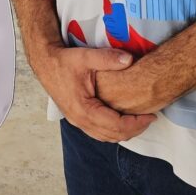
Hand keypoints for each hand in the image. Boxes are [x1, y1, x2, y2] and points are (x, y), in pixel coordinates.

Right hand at [29, 43, 154, 142]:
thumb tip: (129, 59)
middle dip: (134, 130)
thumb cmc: (63, 61)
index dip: (136, 123)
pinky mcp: (77, 118)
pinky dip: (113, 130)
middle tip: (150, 119)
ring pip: (106, 137)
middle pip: (113, 136)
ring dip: (124, 132)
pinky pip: (99, 132)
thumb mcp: (86, 57)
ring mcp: (77, 121)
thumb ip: (108, 58)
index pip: (116, 126)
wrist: (45, 63)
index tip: (150, 115)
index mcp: (84, 109)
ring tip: (140, 121)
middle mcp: (80, 120)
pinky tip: (122, 120)